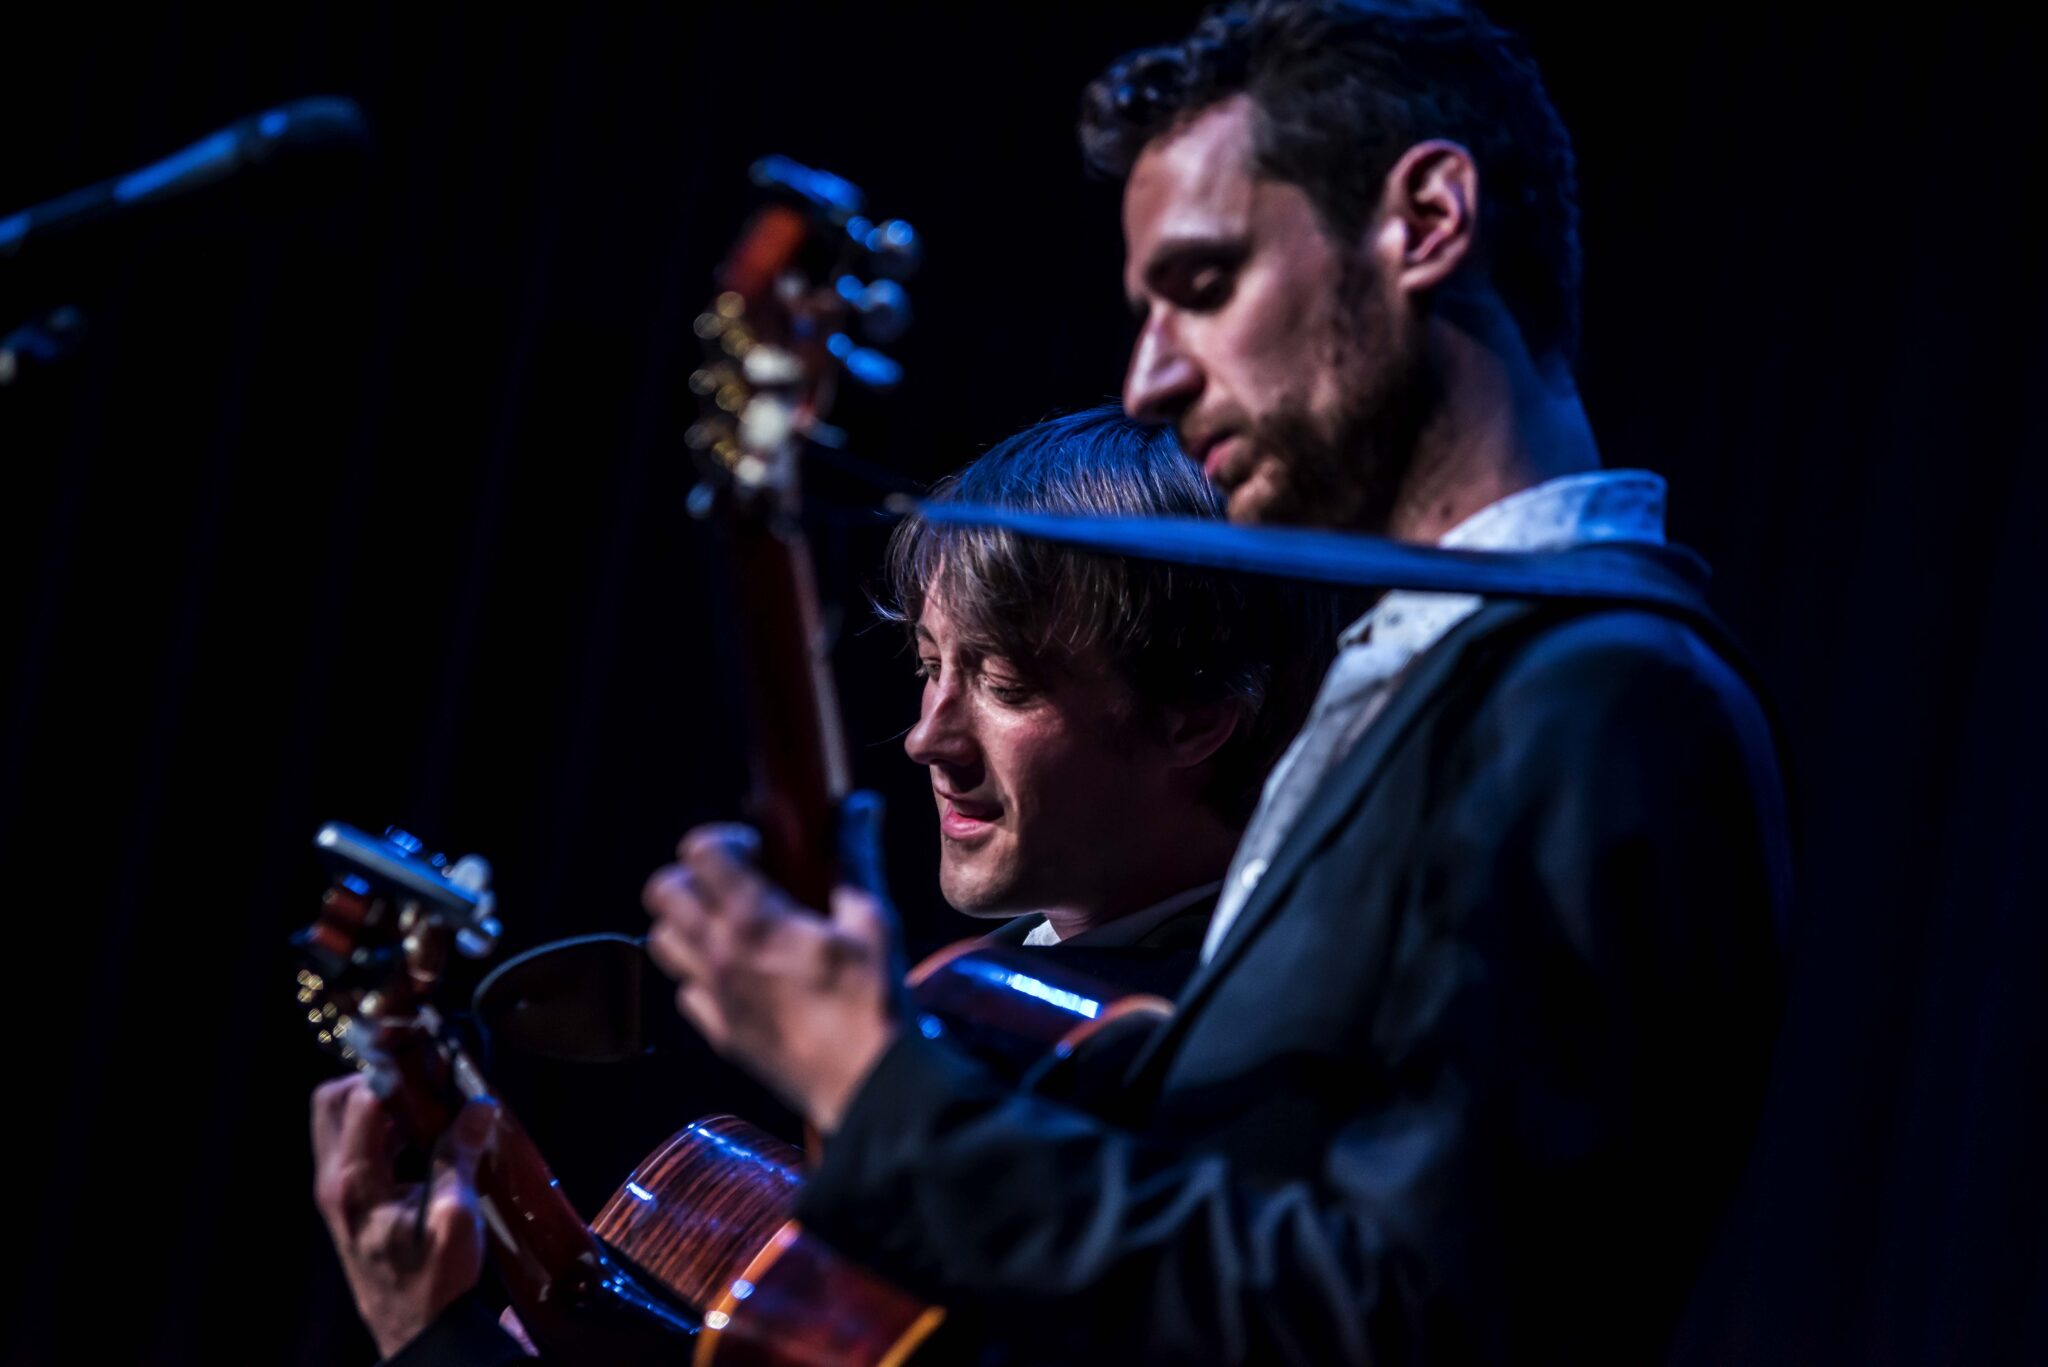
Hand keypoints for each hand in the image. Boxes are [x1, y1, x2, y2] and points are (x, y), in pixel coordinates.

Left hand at [311, 1075, 489, 1357]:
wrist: (415, 1330)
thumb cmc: (433, 1282)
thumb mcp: (454, 1217)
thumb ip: (459, 1157)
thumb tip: (478, 1106)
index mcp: (354, 1183)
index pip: (361, 1101)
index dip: (397, 1074)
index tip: (432, 1063)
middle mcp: (334, 1183)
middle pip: (332, 1103)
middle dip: (375, 1080)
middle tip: (420, 1082)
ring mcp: (336, 1194)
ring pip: (339, 1123)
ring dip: (379, 1105)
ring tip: (428, 1107)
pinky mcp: (347, 1203)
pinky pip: (353, 1146)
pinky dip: (381, 1130)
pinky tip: (422, 1139)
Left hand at [643, 807, 903, 1133]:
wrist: (867, 1086)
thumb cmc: (874, 1002)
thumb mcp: (873, 920)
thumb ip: (856, 857)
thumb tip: (860, 805)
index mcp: (754, 920)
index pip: (699, 853)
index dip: (723, 840)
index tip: (756, 848)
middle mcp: (719, 955)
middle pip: (663, 892)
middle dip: (693, 876)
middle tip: (736, 882)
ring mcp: (713, 997)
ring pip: (663, 941)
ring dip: (689, 923)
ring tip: (732, 925)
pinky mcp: (719, 1032)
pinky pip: (685, 990)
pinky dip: (702, 973)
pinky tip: (743, 974)